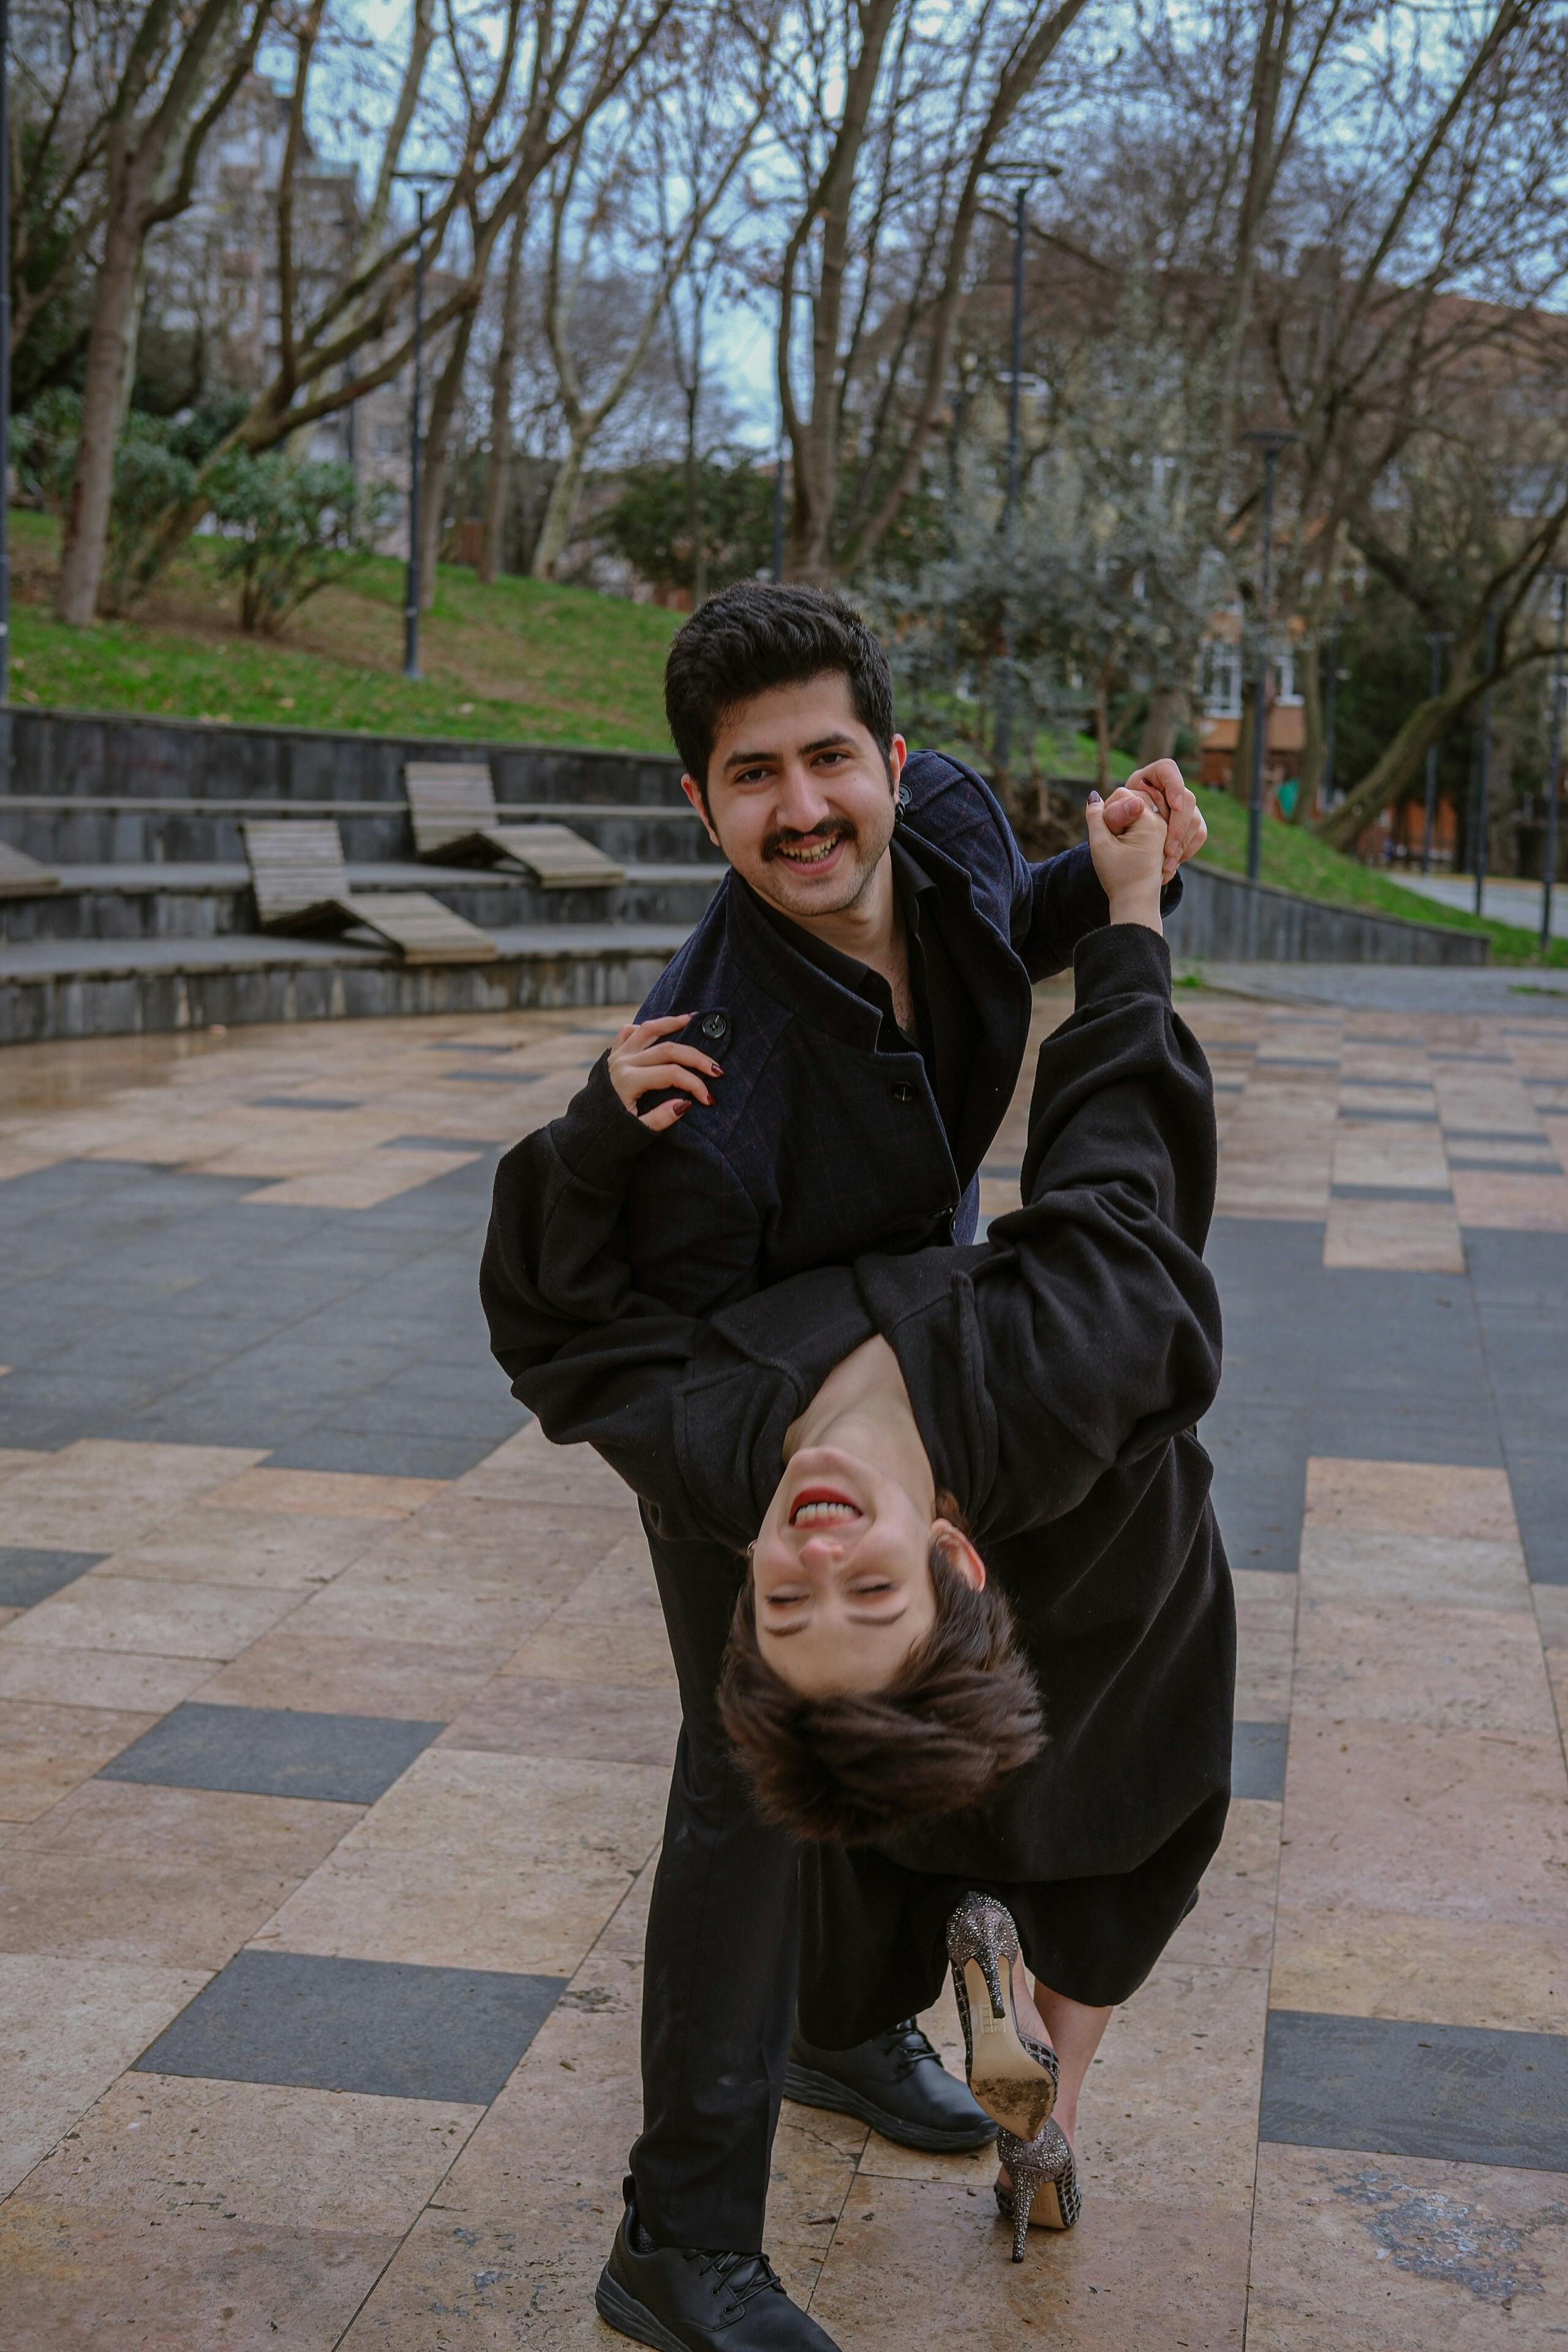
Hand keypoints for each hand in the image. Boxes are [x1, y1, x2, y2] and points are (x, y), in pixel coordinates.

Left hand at [607, 1014, 721, 1133]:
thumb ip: (660, 1118)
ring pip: (648, 1029)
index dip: (695, 1084)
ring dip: (671, 1023)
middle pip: (668, 1050)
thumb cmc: (611, 1134)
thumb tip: (685, 1103)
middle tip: (718, 1069)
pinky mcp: (613, 1054)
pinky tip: (661, 1028)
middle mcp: (623, 1062)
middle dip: (696, 1058)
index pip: (671, 1074)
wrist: (583, 1132)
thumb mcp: (636, 1133)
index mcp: (628, 1080)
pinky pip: (629, 1032)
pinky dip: (645, 1028)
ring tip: (692, 1018)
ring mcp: (617, 1055)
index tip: (710, 1099)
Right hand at [1086, 792, 1166, 930]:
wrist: (1137, 901)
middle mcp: (1162, 820)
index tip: (1110, 835)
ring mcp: (1164, 828)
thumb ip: (1094, 816)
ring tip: (1122, 842)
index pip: (1123, 795)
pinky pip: (1144, 818)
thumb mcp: (1100, 844)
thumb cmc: (1118, 875)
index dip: (1108, 811)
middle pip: (1133, 798)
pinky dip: (1133, 826)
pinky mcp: (1161, 835)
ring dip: (1125, 820)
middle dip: (1118, 814)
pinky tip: (1128, 843)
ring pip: (1139, 807)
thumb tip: (1094, 796)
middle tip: (1115, 839)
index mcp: (1150, 821)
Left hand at [1099, 758, 1205, 883]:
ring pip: (1195, 818)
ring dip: (1181, 844)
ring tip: (1164, 867)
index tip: (1173, 806)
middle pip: (1188, 797)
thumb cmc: (1109, 836)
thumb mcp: (1104, 827)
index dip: (1174, 784)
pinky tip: (1169, 866)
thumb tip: (1121, 800)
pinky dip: (1186, 851)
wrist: (1120, 852)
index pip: (1166, 769)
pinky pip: (1199, 834)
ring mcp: (1181, 807)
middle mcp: (1166, 790)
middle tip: (1166, 850)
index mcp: (1145, 780)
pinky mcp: (1189, 824)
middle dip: (1179, 825)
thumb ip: (1106, 813)